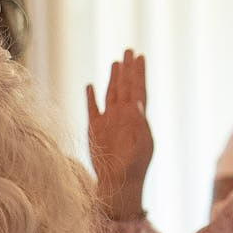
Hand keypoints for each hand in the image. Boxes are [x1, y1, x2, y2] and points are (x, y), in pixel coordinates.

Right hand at [86, 50, 151, 219]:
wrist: (118, 182)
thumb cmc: (133, 167)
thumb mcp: (141, 145)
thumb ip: (138, 124)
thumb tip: (136, 103)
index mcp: (137, 118)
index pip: (138, 90)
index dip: (139, 73)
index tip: (139, 57)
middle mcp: (123, 117)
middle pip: (126, 87)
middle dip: (127, 69)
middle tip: (128, 50)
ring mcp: (108, 122)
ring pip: (111, 94)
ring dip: (113, 79)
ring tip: (115, 63)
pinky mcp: (95, 129)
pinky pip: (93, 109)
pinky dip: (92, 97)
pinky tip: (91, 86)